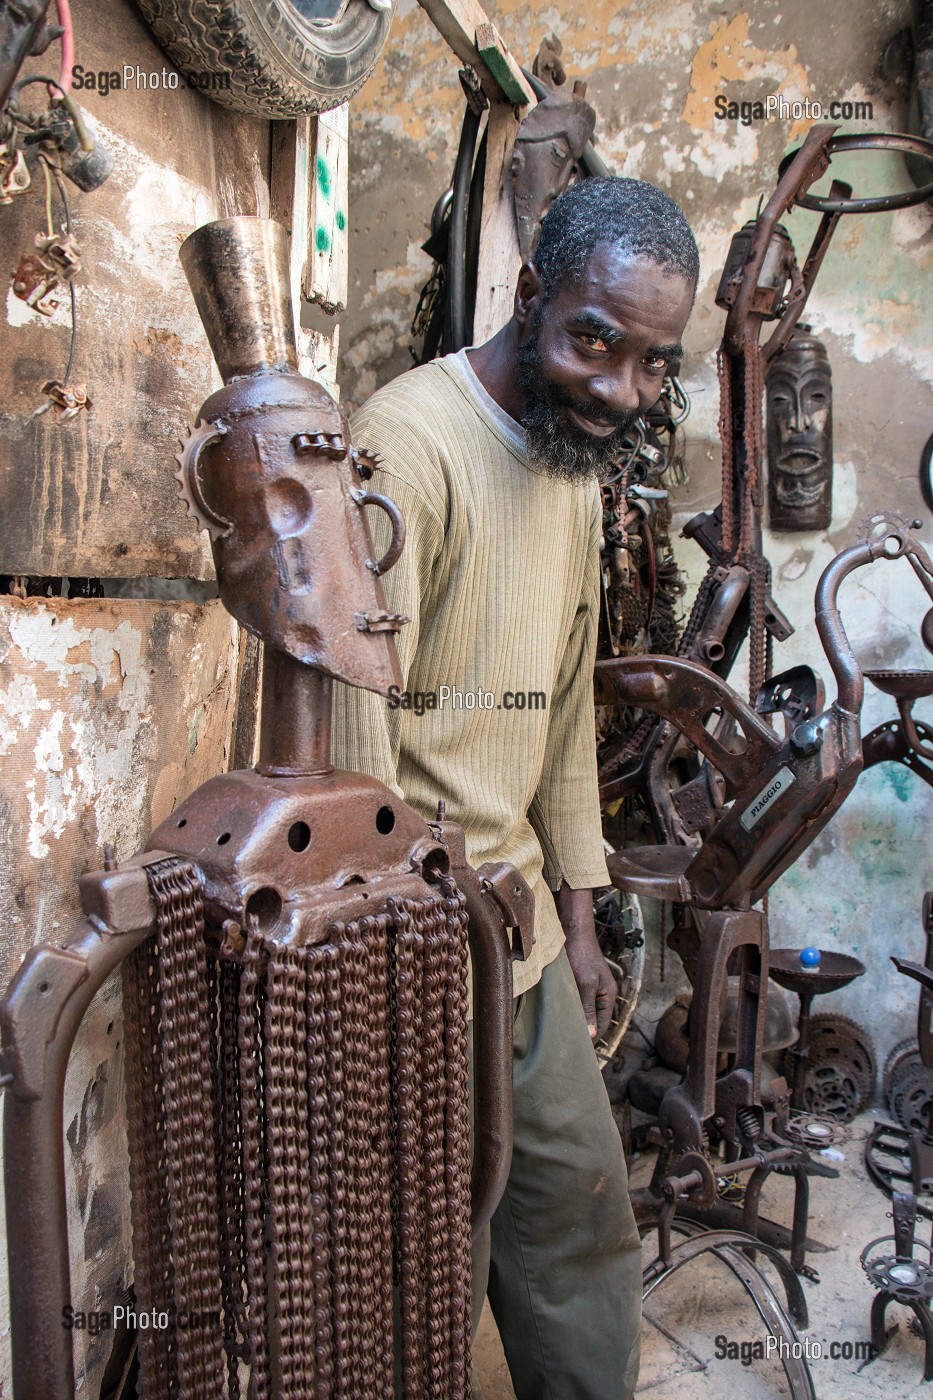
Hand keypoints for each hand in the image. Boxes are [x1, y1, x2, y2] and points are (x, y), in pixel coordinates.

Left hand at [554, 883, 616, 1039]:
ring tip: (561, 1033)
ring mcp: (591, 988)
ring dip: (575, 1020)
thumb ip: (588, 1008)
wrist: (572, 930)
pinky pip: (577, 1001)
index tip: (576, 1050)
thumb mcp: (585, 983)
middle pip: (593, 1020)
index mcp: (608, 996)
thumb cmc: (581, 954)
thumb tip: (590, 1034)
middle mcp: (602, 994)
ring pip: (584, 1011)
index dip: (590, 1039)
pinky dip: (570, 1008)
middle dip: (582, 1031)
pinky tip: (558, 1014)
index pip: (601, 1026)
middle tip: (566, 1045)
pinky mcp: (580, 982)